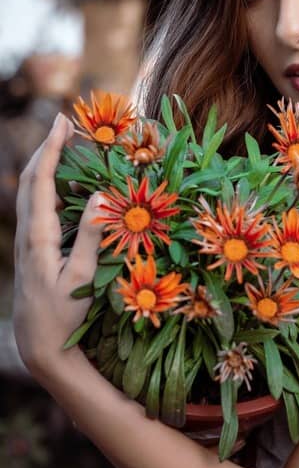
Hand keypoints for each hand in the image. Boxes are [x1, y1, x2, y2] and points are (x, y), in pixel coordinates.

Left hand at [13, 113, 102, 379]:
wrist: (38, 344)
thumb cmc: (63, 314)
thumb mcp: (83, 277)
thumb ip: (92, 235)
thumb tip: (102, 194)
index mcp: (39, 237)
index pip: (42, 183)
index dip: (52, 151)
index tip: (63, 124)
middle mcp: (29, 233)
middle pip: (32, 180)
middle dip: (47, 148)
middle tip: (66, 124)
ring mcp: (28, 240)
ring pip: (32, 192)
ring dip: (48, 164)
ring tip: (67, 144)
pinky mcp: (34, 247)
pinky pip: (38, 206)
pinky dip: (50, 184)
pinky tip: (66, 182)